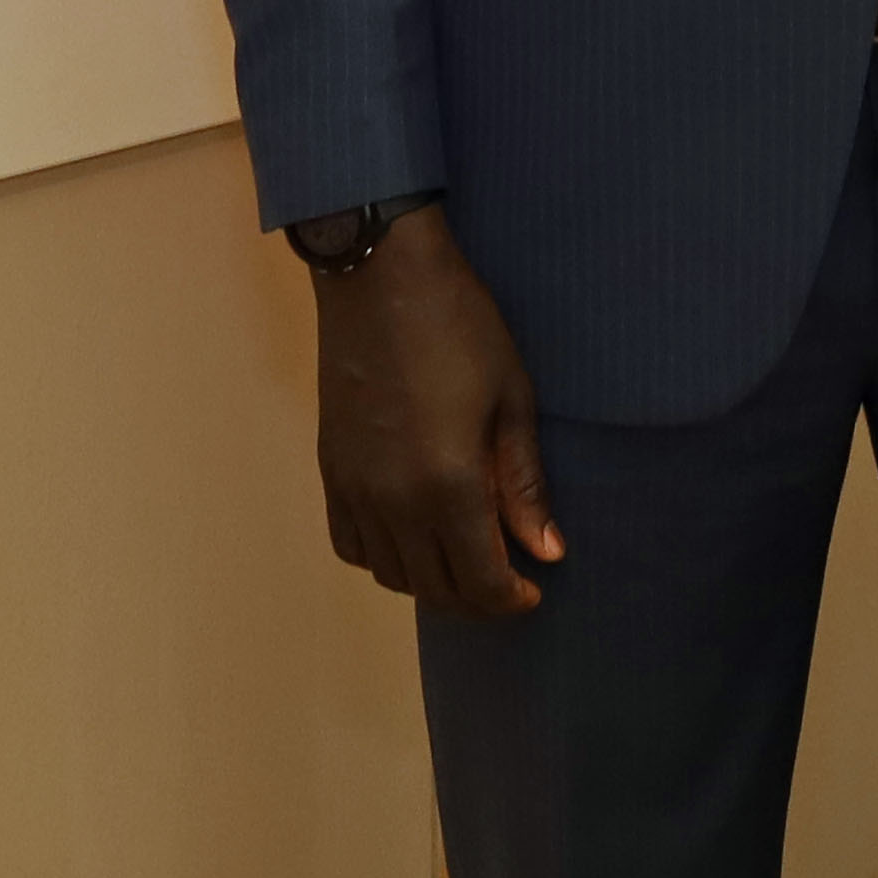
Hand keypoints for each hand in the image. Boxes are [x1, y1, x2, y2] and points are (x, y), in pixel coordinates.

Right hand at [311, 204, 562, 617]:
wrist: (380, 278)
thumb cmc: (461, 327)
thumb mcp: (512, 400)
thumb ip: (524, 485)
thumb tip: (547, 551)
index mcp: (447, 486)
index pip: (478, 580)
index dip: (509, 599)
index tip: (534, 591)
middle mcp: (392, 502)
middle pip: (433, 588)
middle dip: (476, 598)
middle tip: (509, 581)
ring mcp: (354, 490)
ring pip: (390, 574)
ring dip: (431, 582)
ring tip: (467, 560)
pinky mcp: (330, 471)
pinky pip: (351, 544)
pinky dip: (383, 557)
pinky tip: (413, 538)